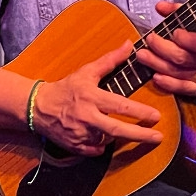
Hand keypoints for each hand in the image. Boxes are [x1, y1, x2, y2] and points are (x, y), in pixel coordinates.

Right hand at [34, 43, 164, 156]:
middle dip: (140, 135)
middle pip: (118, 130)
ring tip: (113, 126)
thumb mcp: (86, 72)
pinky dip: (102, 145)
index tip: (156, 116)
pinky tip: (100, 136)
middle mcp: (87, 117)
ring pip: (107, 139)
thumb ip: (110, 60)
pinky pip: (96, 150)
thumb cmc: (65, 88)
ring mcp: (80, 134)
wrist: (37, 106)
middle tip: (157, 137)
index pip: (121, 106)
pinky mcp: (75, 146)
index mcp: (91, 97)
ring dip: (115, 135)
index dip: (140, 112)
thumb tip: (129, 45)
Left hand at [136, 1, 195, 96]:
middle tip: (150, 39)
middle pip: (183, 58)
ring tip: (142, 55)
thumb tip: (160, 6)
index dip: (187, 39)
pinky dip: (167, 83)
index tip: (175, 32)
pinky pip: (181, 88)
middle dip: (163, 48)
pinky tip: (154, 76)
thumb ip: (180, 12)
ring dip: (157, 64)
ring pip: (177, 72)